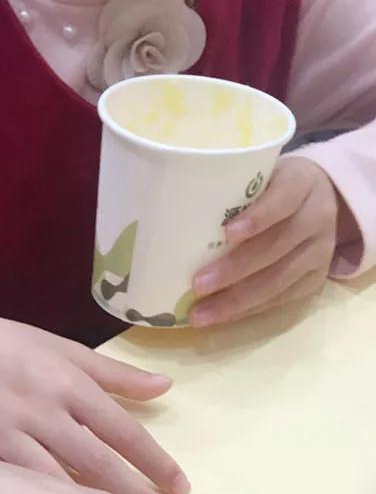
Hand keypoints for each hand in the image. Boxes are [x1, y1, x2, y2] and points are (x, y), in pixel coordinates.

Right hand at [0, 300, 187, 493]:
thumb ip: (115, 374)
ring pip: (48, 479)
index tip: (180, 489)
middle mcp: (38, 408)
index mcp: (67, 382)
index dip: (153, 460)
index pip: (121, 428)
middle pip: (94, 460)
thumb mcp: (65, 349)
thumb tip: (165, 388)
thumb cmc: (9, 348)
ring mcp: (1, 431)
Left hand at [191, 158, 337, 325]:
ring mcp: (320, 251)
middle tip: (198, 285)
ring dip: (235, 301)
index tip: (227, 233)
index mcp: (302, 183)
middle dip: (234, 270)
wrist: (321, 198)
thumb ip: (231, 190)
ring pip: (278, 280)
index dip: (258, 218)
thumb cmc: (271, 188)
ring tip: (199, 314)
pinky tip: (220, 317)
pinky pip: (280, 300)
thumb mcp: (260, 175)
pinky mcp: (315, 279)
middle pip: (276, 247)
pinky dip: (247, 311)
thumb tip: (172, 214)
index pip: (283, 199)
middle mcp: (317, 217)